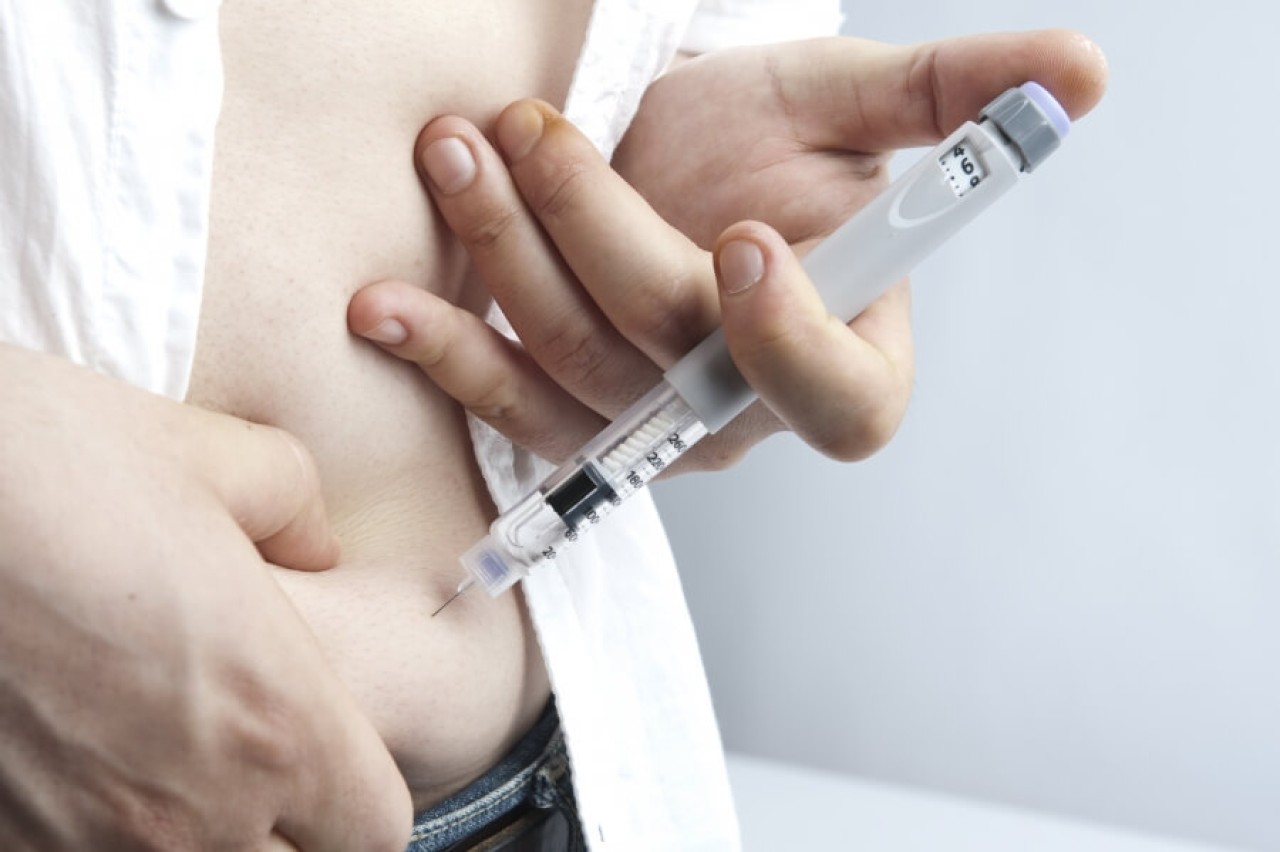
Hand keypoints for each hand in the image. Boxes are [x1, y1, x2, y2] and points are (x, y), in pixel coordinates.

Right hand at [0, 346, 409, 850]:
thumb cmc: (52, 469)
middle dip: (285, 825)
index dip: (360, 791)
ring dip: (190, 834)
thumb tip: (314, 546)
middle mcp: (191, 812)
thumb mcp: (214, 456)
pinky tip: (76, 763)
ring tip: (157, 752)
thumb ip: (297, 513)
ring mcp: (85, 846)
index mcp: (275, 721)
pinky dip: (94, 834)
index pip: (376, 827)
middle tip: (245, 750)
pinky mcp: (1, 845)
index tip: (331, 746)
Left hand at [348, 30, 1105, 470]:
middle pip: (674, 365)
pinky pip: (501, 403)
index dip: (793, 346)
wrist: (670, 156)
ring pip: (571, 369)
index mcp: (840, 352)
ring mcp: (643, 423)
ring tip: (456, 151)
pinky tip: (383, 306)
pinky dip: (441, 352)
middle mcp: (739, 411)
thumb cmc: (763, 138)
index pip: (840, 401)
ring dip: (504, 256)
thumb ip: (953, 96)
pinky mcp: (557, 410)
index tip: (745, 240)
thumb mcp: (849, 104)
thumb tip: (1081, 74)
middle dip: (595, 240)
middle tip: (537, 133)